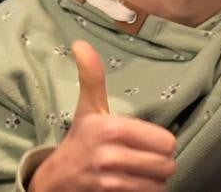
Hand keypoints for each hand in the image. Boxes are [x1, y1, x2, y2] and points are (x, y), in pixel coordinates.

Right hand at [29, 41, 176, 191]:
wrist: (54, 180)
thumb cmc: (81, 139)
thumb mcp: (89, 108)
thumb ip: (92, 76)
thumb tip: (80, 43)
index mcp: (111, 128)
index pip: (166, 142)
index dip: (163, 144)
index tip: (148, 142)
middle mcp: (110, 156)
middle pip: (166, 165)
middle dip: (160, 164)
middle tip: (147, 159)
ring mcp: (109, 182)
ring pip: (159, 185)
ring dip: (154, 181)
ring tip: (140, 173)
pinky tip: (133, 185)